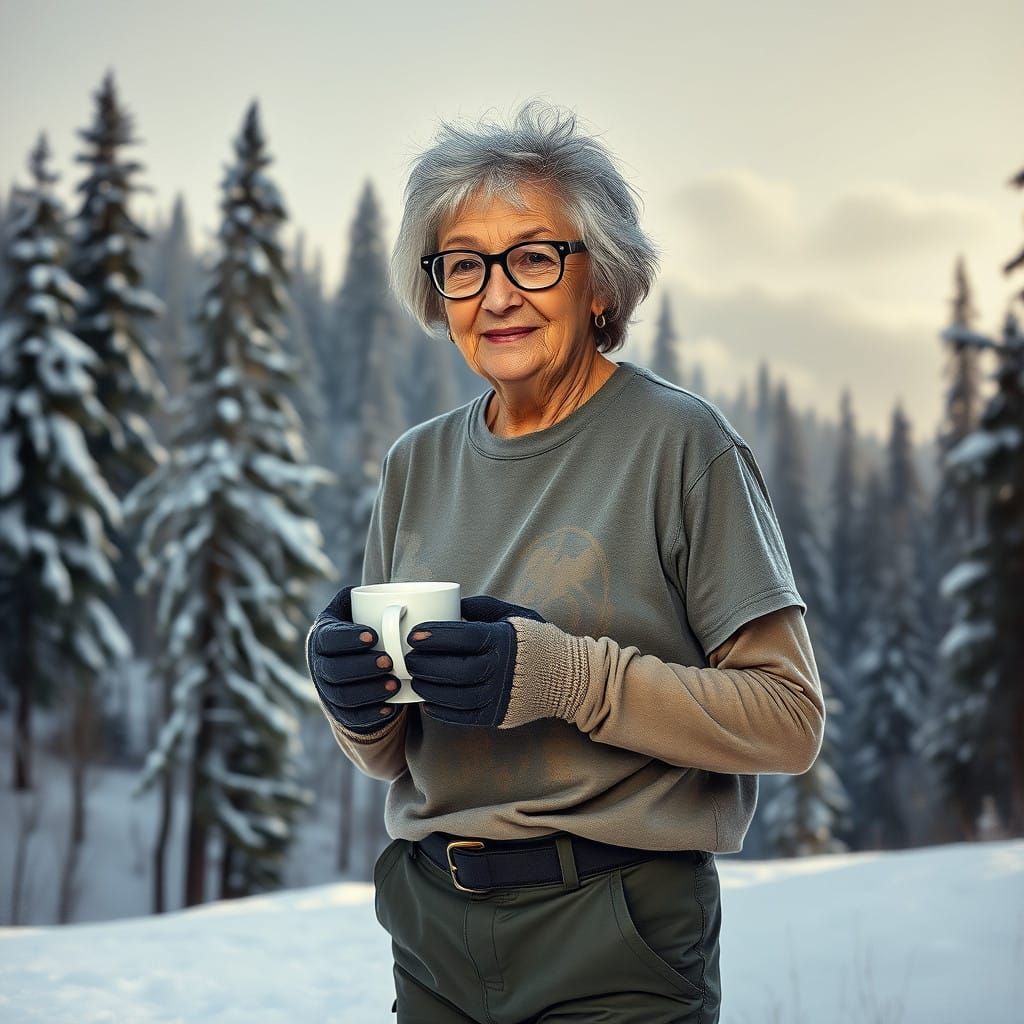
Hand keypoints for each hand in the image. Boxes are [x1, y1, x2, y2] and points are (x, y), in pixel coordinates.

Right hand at [305, 585, 401, 732]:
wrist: (350, 664)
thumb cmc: (358, 630)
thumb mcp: (354, 609)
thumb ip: (362, 597)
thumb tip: (379, 590)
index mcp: (322, 636)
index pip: (328, 639)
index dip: (348, 639)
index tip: (374, 636)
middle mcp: (319, 665)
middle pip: (335, 670)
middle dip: (363, 667)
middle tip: (391, 662)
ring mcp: (326, 691)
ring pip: (343, 696)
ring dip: (370, 691)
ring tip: (396, 685)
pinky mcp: (339, 713)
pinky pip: (352, 718)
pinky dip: (371, 715)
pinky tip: (391, 709)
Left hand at [404, 595, 547, 727]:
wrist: (571, 678)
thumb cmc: (538, 641)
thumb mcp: (514, 614)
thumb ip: (481, 607)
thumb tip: (451, 605)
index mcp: (503, 640)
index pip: (462, 637)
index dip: (434, 636)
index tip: (414, 634)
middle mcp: (502, 670)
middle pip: (453, 670)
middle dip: (425, 664)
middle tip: (408, 657)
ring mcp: (500, 696)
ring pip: (454, 696)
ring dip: (429, 688)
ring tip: (416, 678)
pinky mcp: (499, 716)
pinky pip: (463, 717)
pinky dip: (442, 711)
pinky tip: (430, 701)